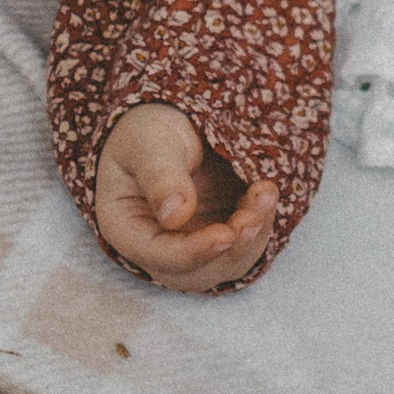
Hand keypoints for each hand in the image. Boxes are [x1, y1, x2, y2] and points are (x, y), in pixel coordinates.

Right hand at [93, 103, 278, 291]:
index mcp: (126, 227)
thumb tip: (174, 215)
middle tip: (253, 217)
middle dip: (231, 250)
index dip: (193, 253)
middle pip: (196, 273)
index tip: (224, 236)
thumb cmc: (148, 131)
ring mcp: (192, 241)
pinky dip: (261, 221)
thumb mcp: (147, 142)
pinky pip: (245, 241)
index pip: (158, 256)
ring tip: (265, 192)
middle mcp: (159, 244)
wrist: (172, 120)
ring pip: (226, 262)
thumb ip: (159, 176)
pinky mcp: (220, 229)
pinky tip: (266, 190)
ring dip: (253, 236)